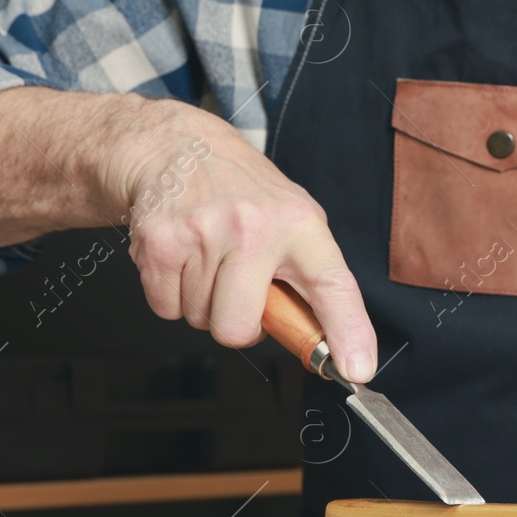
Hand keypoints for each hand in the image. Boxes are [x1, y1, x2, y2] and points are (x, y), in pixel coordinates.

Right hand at [107, 98, 377, 381]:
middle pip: (237, 328)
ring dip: (202, 302)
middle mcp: (254, 227)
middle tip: (238, 288)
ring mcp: (203, 233)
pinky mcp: (160, 241)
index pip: (332, 285)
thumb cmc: (243, 194)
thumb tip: (335, 349)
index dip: (347, 332)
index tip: (357, 368)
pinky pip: (165, 307)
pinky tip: (183, 258)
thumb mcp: (293, 220)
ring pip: (199, 319)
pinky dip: (170, 294)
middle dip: (235, 323)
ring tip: (209, 259)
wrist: (178, 148)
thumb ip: (310, 279)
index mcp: (299, 224)